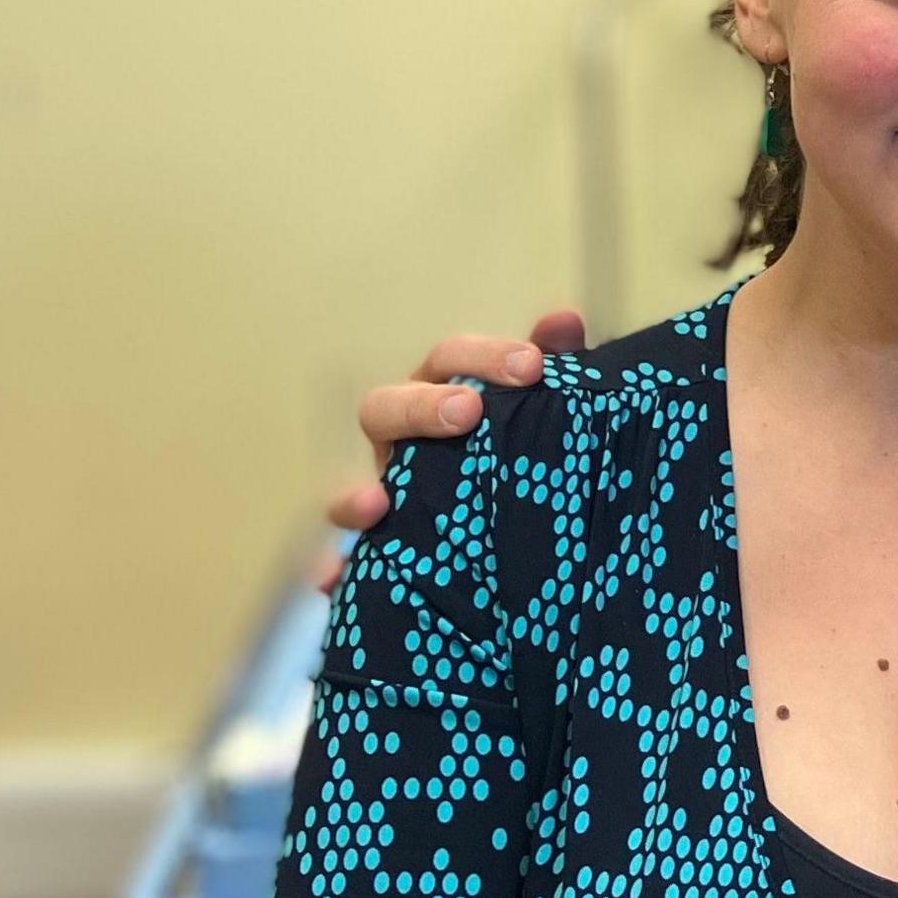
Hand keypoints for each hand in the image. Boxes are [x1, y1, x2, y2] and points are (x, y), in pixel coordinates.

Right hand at [319, 313, 587, 583]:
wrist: (522, 549)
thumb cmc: (517, 457)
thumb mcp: (538, 416)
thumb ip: (554, 368)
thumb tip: (564, 321)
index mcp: (441, 400)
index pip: (450, 362)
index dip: (484, 357)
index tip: (532, 365)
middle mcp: (402, 446)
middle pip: (385, 410)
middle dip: (421, 408)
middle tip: (468, 411)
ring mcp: (382, 500)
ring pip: (347, 491)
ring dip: (355, 496)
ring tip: (379, 504)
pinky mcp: (378, 556)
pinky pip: (343, 567)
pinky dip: (334, 570)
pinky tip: (333, 577)